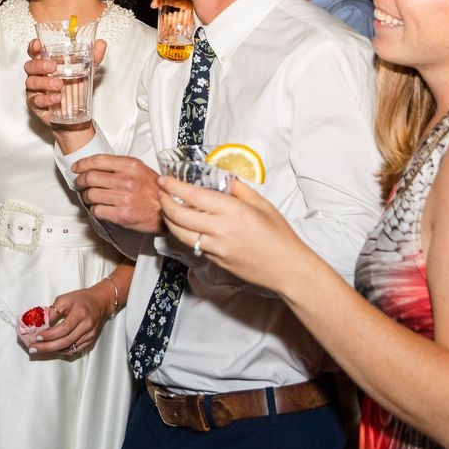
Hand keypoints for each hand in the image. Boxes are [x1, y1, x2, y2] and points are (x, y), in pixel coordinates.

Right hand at [24, 37, 105, 131]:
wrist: (75, 115)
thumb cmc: (75, 89)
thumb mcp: (86, 71)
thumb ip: (93, 57)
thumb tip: (100, 44)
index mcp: (46, 63)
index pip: (35, 52)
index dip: (33, 47)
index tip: (37, 44)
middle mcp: (38, 75)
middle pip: (30, 66)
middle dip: (39, 65)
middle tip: (53, 66)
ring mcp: (35, 90)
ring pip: (31, 83)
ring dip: (45, 82)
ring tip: (59, 84)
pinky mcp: (36, 104)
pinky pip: (36, 101)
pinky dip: (46, 99)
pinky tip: (57, 98)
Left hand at [28, 280, 118, 357]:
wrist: (100, 302)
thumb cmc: (81, 299)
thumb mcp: (64, 299)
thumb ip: (52, 311)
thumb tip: (40, 324)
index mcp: (80, 313)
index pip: (64, 328)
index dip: (49, 335)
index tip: (37, 338)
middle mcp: (87, 326)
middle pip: (66, 341)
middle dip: (47, 347)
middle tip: (33, 349)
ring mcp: (90, 335)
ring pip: (69, 348)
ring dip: (53, 350)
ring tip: (40, 349)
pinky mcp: (90, 340)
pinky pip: (75, 350)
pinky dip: (62, 351)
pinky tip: (53, 349)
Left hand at [71, 153, 161, 233]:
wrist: (168, 210)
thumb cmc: (155, 191)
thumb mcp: (141, 170)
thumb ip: (120, 166)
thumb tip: (96, 166)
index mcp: (130, 166)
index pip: (98, 160)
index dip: (83, 164)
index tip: (77, 167)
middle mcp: (126, 180)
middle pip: (91, 177)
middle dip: (80, 181)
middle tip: (79, 183)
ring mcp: (123, 198)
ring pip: (91, 194)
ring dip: (86, 196)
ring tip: (90, 197)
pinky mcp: (121, 214)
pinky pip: (97, 210)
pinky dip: (94, 210)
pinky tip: (98, 208)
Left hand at [156, 176, 310, 292]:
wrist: (287, 269)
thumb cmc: (279, 236)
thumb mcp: (262, 205)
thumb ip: (239, 190)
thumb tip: (224, 178)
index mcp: (233, 211)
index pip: (193, 195)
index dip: (174, 187)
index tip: (164, 180)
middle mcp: (220, 229)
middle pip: (179, 215)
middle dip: (165, 202)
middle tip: (161, 193)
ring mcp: (216, 248)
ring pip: (181, 233)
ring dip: (169, 220)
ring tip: (167, 210)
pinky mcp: (215, 262)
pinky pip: (193, 246)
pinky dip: (184, 234)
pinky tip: (183, 227)